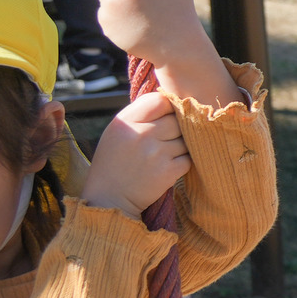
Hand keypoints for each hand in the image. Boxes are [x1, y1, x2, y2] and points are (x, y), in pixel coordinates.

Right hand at [80, 92, 189, 219]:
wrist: (108, 199)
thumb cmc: (114, 162)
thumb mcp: (117, 132)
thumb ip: (140, 115)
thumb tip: (170, 98)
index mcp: (126, 121)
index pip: (160, 100)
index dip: (168, 107)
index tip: (166, 116)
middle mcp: (142, 134)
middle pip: (176, 119)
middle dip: (175, 129)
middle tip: (164, 140)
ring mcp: (156, 153)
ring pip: (185, 139)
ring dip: (180, 147)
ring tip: (163, 156)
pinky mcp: (168, 171)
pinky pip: (188, 158)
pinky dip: (181, 163)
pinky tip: (166, 168)